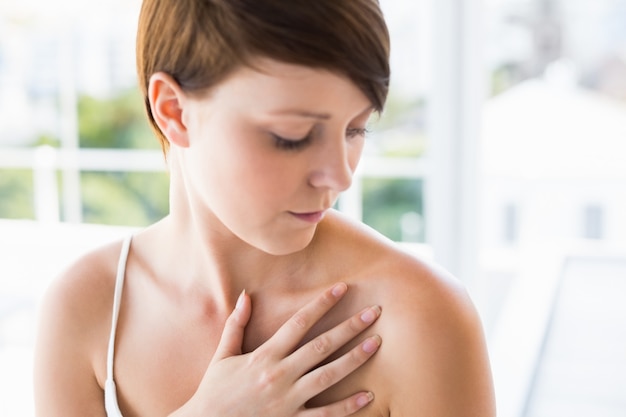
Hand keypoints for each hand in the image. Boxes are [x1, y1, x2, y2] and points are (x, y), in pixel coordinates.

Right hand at [169, 283, 381, 416]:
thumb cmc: (214, 390)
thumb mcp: (223, 355)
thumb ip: (236, 324)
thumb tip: (244, 295)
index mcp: (264, 355)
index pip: (299, 322)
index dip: (322, 303)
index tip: (342, 288)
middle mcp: (280, 375)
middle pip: (321, 346)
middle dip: (350, 327)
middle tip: (374, 312)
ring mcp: (288, 400)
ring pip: (328, 376)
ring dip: (354, 359)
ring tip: (376, 344)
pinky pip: (324, 414)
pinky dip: (347, 407)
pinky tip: (368, 395)